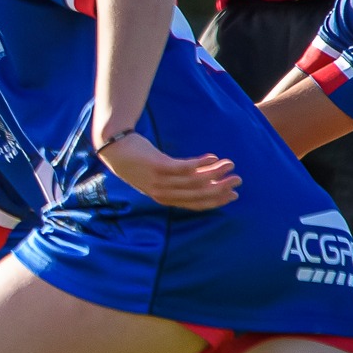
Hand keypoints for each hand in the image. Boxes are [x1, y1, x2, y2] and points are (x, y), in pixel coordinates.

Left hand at [96, 132, 239, 209]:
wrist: (114, 148)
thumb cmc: (138, 162)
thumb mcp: (158, 176)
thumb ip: (178, 181)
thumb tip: (207, 178)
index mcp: (164, 198)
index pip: (194, 204)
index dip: (215, 201)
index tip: (233, 195)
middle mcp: (162, 192)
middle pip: (197, 194)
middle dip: (220, 188)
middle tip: (237, 180)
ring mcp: (159, 180)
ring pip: (194, 181)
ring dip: (215, 173)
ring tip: (230, 165)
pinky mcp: (157, 166)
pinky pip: (184, 167)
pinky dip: (201, 163)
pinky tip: (213, 157)